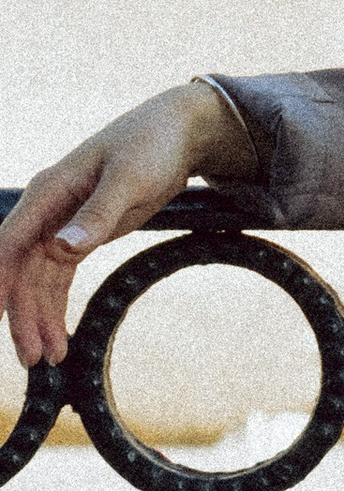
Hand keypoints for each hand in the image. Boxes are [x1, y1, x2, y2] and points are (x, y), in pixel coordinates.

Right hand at [0, 84, 256, 370]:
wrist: (180, 132)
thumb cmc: (152, 144)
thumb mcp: (130, 179)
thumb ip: (97, 214)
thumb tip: (62, 248)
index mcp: (48, 191)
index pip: (10, 244)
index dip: (0, 282)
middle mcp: (46, 210)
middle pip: (21, 271)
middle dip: (23, 314)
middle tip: (33, 358)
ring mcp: (61, 223)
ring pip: (38, 280)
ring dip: (39, 318)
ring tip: (50, 358)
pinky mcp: (80, 234)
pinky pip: (58, 277)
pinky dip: (56, 306)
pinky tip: (59, 336)